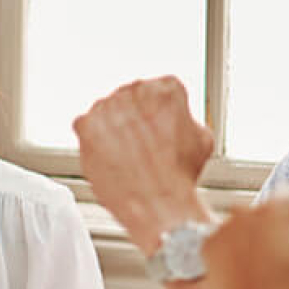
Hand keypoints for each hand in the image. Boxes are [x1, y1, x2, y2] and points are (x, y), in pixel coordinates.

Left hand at [73, 77, 213, 253]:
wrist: (157, 202)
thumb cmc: (180, 175)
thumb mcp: (201, 139)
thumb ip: (185, 119)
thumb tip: (177, 120)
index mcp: (167, 87)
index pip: (161, 91)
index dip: (161, 115)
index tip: (161, 128)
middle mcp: (135, 90)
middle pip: (132, 100)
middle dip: (136, 120)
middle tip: (144, 146)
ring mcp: (107, 106)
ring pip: (108, 112)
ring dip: (114, 129)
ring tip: (128, 156)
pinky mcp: (86, 125)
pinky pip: (86, 126)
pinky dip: (94, 140)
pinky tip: (109, 155)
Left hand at [202, 192, 288, 288]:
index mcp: (276, 206)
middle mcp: (245, 209)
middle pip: (267, 209)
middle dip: (275, 225)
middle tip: (282, 258)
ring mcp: (223, 226)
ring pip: (244, 224)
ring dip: (252, 237)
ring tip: (262, 269)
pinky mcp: (207, 244)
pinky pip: (224, 240)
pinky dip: (232, 251)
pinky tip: (243, 272)